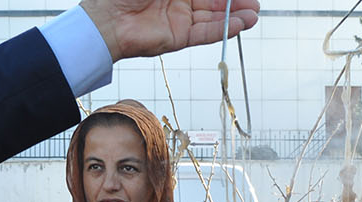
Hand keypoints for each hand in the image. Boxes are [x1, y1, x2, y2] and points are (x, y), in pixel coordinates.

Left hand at [80, 0, 258, 60]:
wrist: (107, 19)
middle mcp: (180, 2)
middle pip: (214, 2)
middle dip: (235, 2)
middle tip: (254, 2)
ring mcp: (181, 20)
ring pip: (214, 18)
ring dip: (235, 16)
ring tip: (254, 13)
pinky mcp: (179, 38)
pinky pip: (206, 33)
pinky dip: (224, 29)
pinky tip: (241, 23)